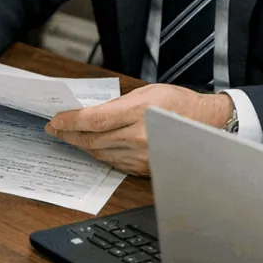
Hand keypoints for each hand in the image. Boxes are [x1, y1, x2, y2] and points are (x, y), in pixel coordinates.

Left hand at [45, 85, 233, 175]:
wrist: (208, 125)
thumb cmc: (178, 104)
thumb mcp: (146, 93)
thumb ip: (116, 104)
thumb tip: (88, 113)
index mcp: (138, 113)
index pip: (93, 120)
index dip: (69, 121)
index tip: (54, 120)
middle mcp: (140, 138)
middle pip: (92, 139)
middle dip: (68, 134)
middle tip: (54, 129)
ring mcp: (142, 156)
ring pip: (100, 152)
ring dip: (81, 144)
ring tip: (68, 135)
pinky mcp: (145, 168)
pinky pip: (113, 162)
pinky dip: (99, 153)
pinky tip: (90, 145)